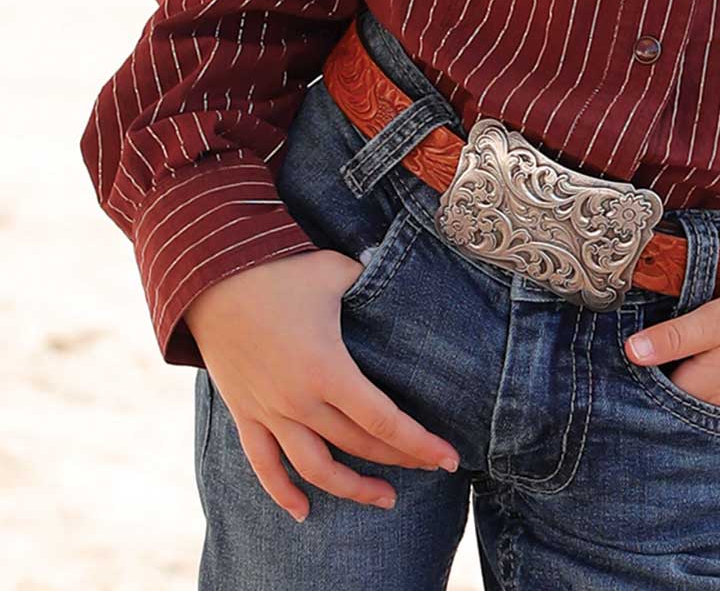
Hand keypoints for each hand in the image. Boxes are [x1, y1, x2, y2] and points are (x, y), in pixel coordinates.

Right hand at [184, 249, 460, 522]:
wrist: (212, 280)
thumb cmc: (278, 271)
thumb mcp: (334, 269)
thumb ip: (371, 275)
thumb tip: (398, 267)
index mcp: (327, 368)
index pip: (382, 420)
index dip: (418, 442)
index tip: (448, 457)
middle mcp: (299, 400)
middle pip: (358, 445)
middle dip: (400, 459)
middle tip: (430, 466)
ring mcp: (269, 412)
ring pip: (315, 468)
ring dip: (351, 488)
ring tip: (383, 498)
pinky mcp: (245, 414)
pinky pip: (263, 466)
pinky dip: (282, 493)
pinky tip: (304, 512)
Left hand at [623, 285, 719, 411]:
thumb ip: (677, 336)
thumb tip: (631, 351)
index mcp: (702, 390)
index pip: (649, 393)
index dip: (634, 373)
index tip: (622, 351)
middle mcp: (716, 411)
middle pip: (670, 403)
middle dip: (654, 383)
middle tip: (642, 350)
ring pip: (694, 404)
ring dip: (681, 386)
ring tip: (669, 357)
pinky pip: (718, 405)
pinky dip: (706, 390)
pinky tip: (705, 366)